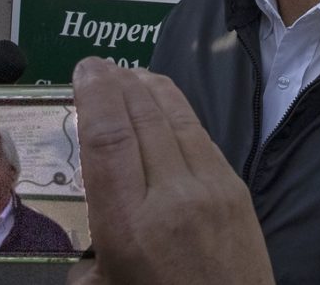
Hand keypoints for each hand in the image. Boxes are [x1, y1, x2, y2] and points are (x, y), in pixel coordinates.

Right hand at [67, 57, 273, 284]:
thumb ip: (87, 254)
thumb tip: (83, 223)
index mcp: (131, 225)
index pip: (108, 139)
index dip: (95, 95)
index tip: (85, 70)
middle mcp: (173, 196)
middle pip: (142, 117)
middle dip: (118, 82)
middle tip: (98, 65)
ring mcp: (211, 187)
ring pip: (176, 117)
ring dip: (149, 88)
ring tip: (127, 73)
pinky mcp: (237, 187)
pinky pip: (201, 135)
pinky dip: (178, 111)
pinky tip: (164, 105)